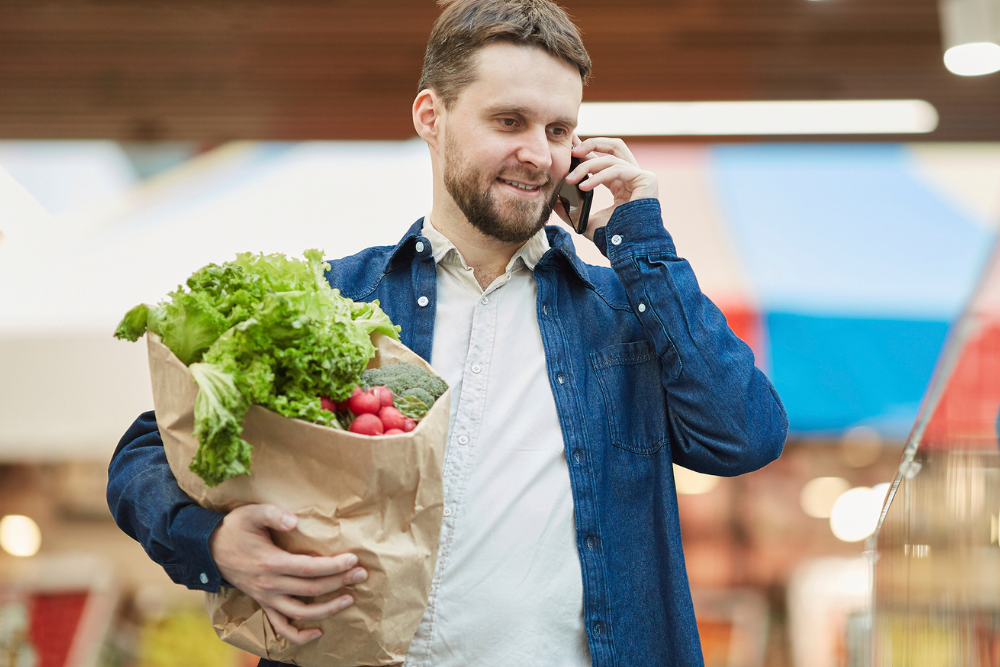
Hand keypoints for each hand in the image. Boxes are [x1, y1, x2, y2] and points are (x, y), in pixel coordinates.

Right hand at [209, 504, 366, 644]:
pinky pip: (281, 627)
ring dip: (327, 609)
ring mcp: (266, 597)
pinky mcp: (263, 604)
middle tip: (362, 574)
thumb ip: (273, 514)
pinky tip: (318, 633)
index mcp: (270, 562)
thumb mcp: (251, 513)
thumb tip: (294, 521)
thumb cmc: (234, 528)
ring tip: (349, 599)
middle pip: (311, 589)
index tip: (353, 560)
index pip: (309, 568)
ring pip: (300, 612)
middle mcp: (270, 584)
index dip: (333, 566)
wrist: (209, 549)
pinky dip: (299, 636)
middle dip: (339, 582)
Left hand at [564, 136, 657, 239]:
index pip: (603, 158)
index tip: (570, 145)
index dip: (587, 149)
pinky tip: (584, 187)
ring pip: (611, 158)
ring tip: (571, 179)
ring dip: (587, 166)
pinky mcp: (646, 179)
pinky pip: (617, 170)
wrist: (628, 249)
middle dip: (592, 144)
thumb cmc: (611, 237)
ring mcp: (640, 176)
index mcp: (620, 182)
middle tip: (571, 150)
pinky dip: (598, 176)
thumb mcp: (586, 220)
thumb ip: (572, 210)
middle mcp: (631, 176)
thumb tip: (554, 200)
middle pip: (614, 146)